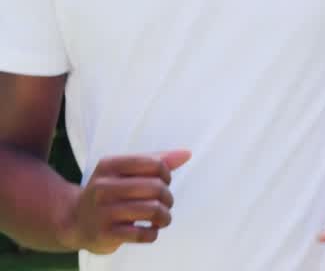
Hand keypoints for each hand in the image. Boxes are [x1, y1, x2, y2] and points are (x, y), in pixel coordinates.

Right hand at [64, 149, 190, 254]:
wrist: (73, 221)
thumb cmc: (110, 192)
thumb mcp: (126, 171)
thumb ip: (156, 161)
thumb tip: (186, 153)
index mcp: (109, 165)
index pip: (154, 164)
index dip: (166, 174)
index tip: (163, 182)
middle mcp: (103, 187)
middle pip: (156, 187)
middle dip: (168, 197)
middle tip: (165, 202)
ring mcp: (103, 212)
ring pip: (153, 210)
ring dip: (165, 216)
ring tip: (163, 218)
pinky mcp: (105, 234)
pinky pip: (143, 234)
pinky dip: (154, 233)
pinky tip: (151, 230)